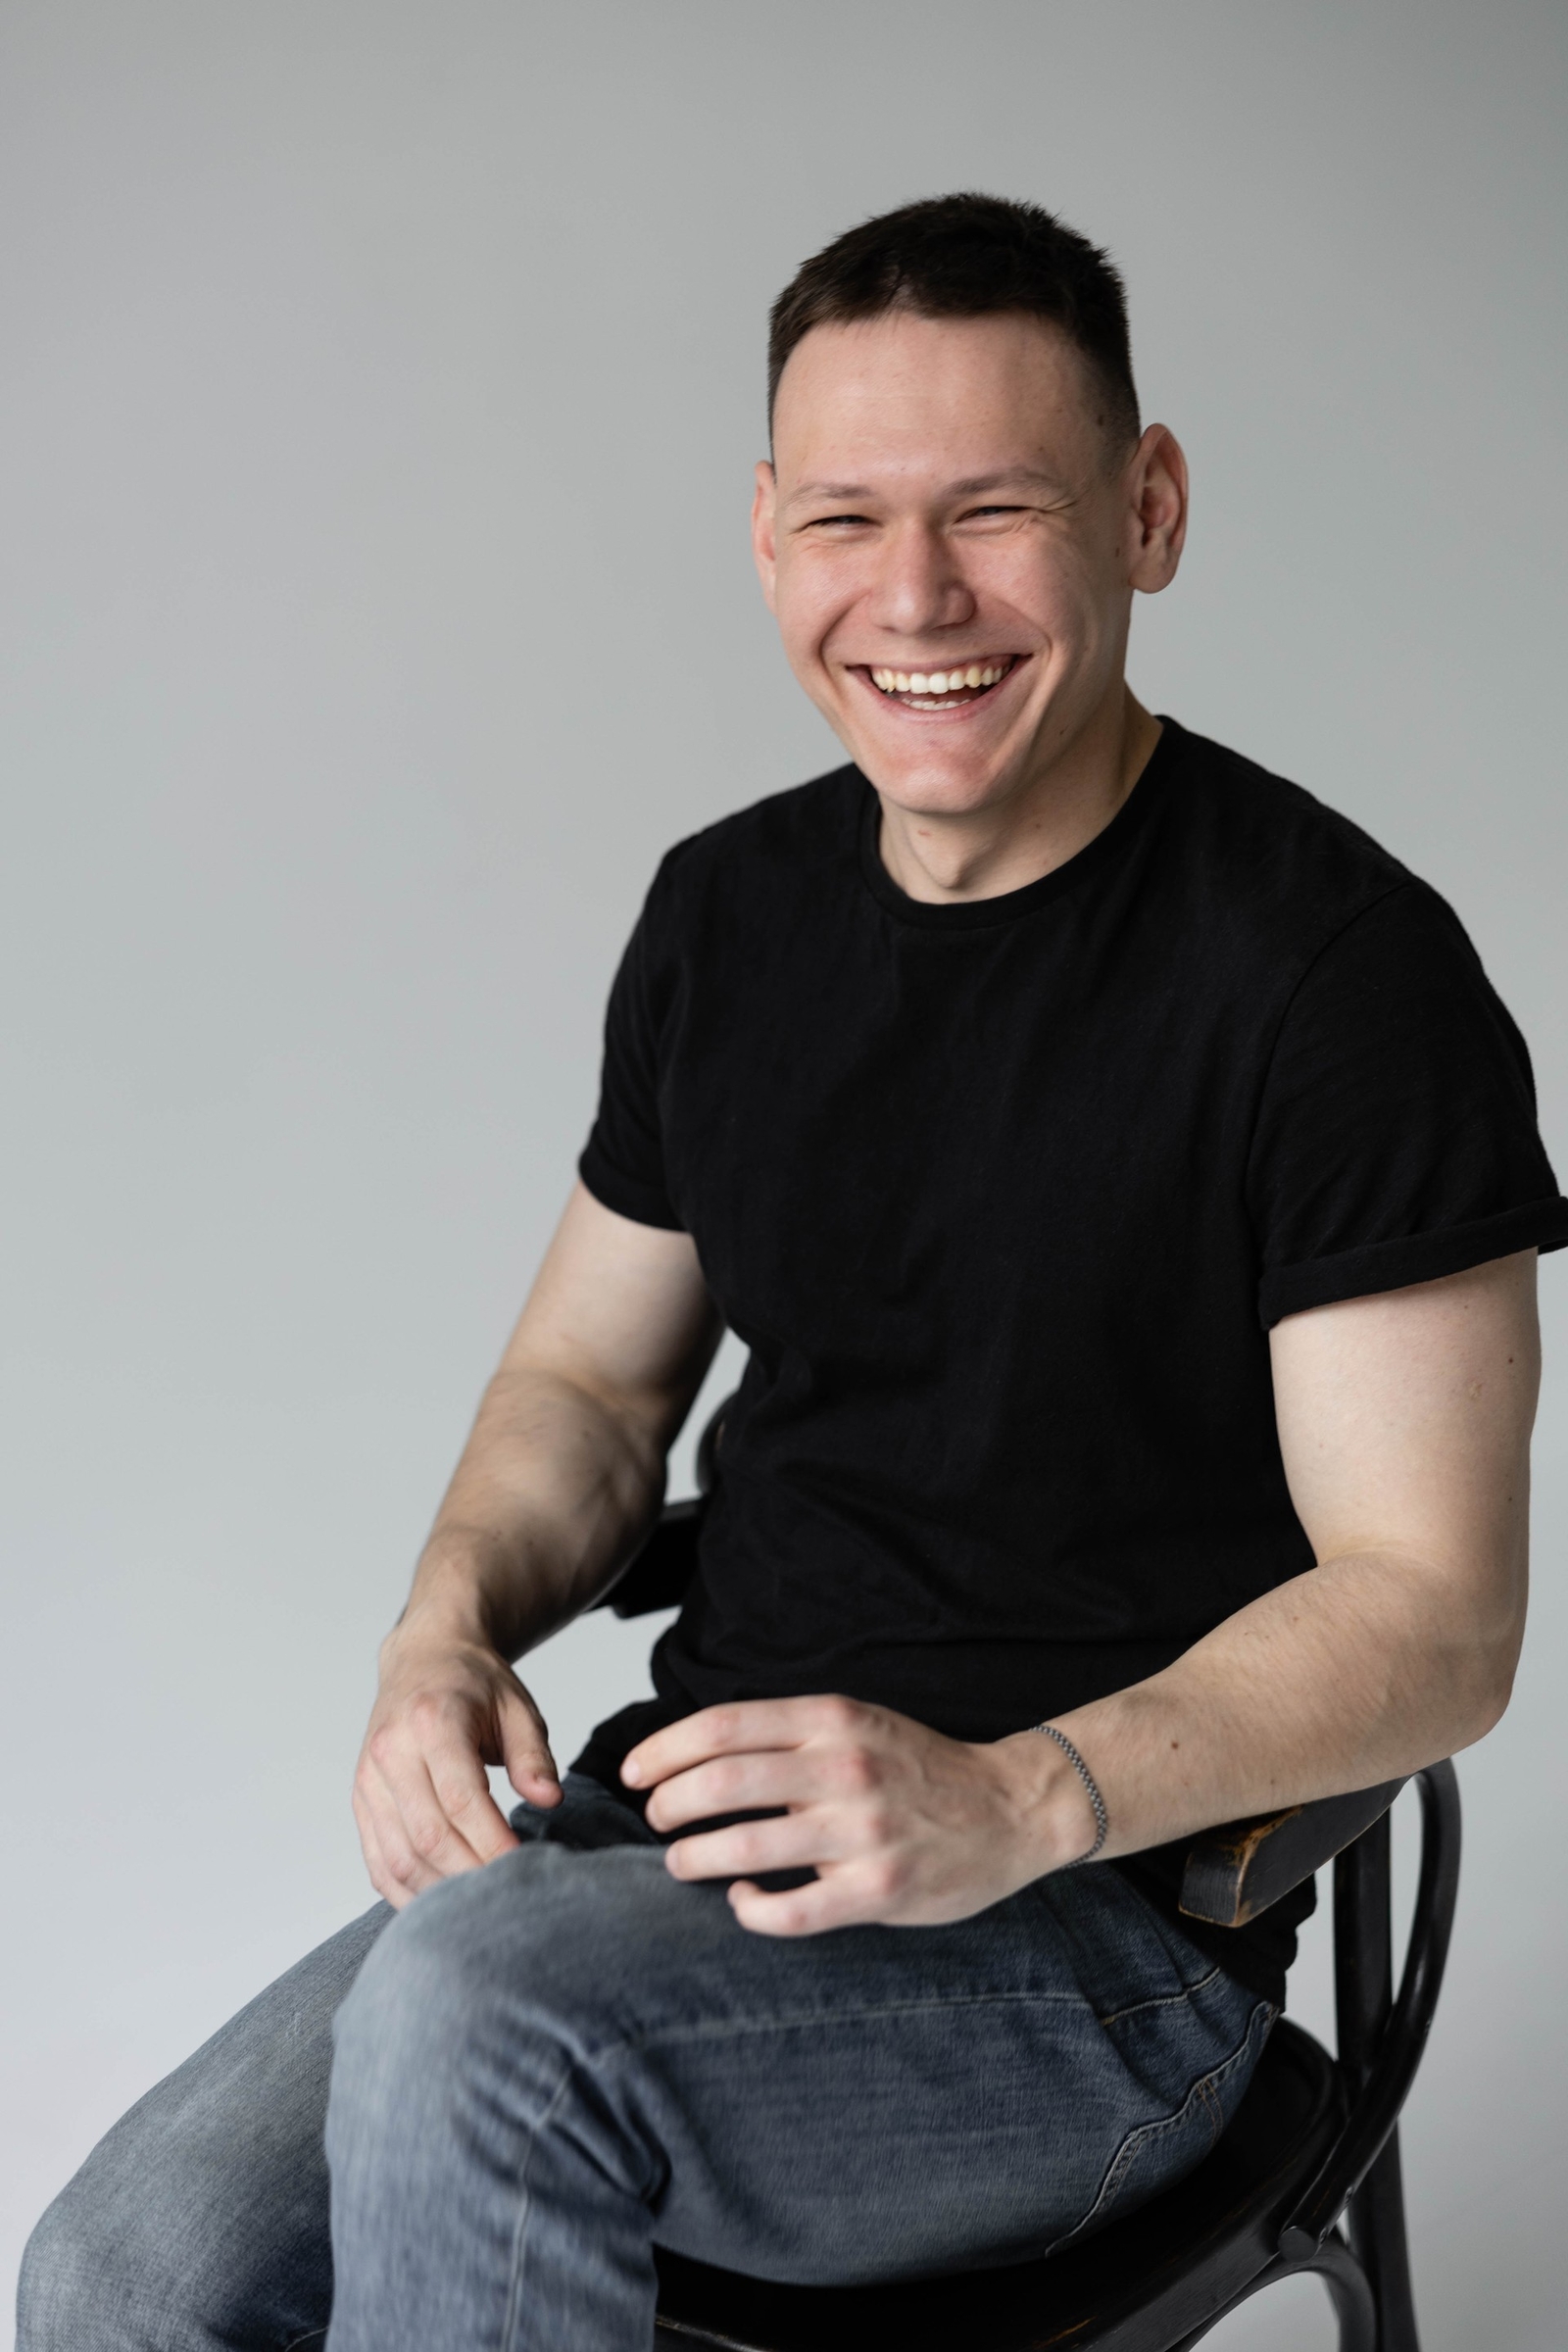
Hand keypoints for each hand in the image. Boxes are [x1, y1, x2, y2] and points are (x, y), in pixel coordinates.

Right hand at [353, 1623, 560, 1907]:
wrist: (423, 1658)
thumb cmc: (476, 1684)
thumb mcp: (517, 1706)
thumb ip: (533, 1754)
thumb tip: (549, 1801)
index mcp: (432, 1721)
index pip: (461, 1797)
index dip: (493, 1841)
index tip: (525, 1867)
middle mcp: (390, 1751)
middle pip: (427, 1835)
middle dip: (470, 1875)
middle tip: (510, 1898)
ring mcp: (369, 1779)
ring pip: (398, 1856)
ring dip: (439, 1892)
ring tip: (480, 1910)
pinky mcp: (361, 1801)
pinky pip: (378, 1861)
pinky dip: (407, 1891)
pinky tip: (440, 1906)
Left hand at [621, 1695, 1094, 1935]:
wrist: (1010, 1808)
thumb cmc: (917, 1767)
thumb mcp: (856, 1722)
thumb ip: (787, 1735)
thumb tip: (695, 1755)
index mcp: (832, 1719)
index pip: (722, 1726)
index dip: (664, 1750)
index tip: (633, 1771)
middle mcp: (843, 1769)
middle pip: (720, 1782)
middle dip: (668, 1805)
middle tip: (655, 1819)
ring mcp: (861, 1832)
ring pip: (744, 1847)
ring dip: (693, 1858)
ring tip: (680, 1862)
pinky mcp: (877, 1889)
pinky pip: (791, 1910)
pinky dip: (752, 1909)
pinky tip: (743, 1901)